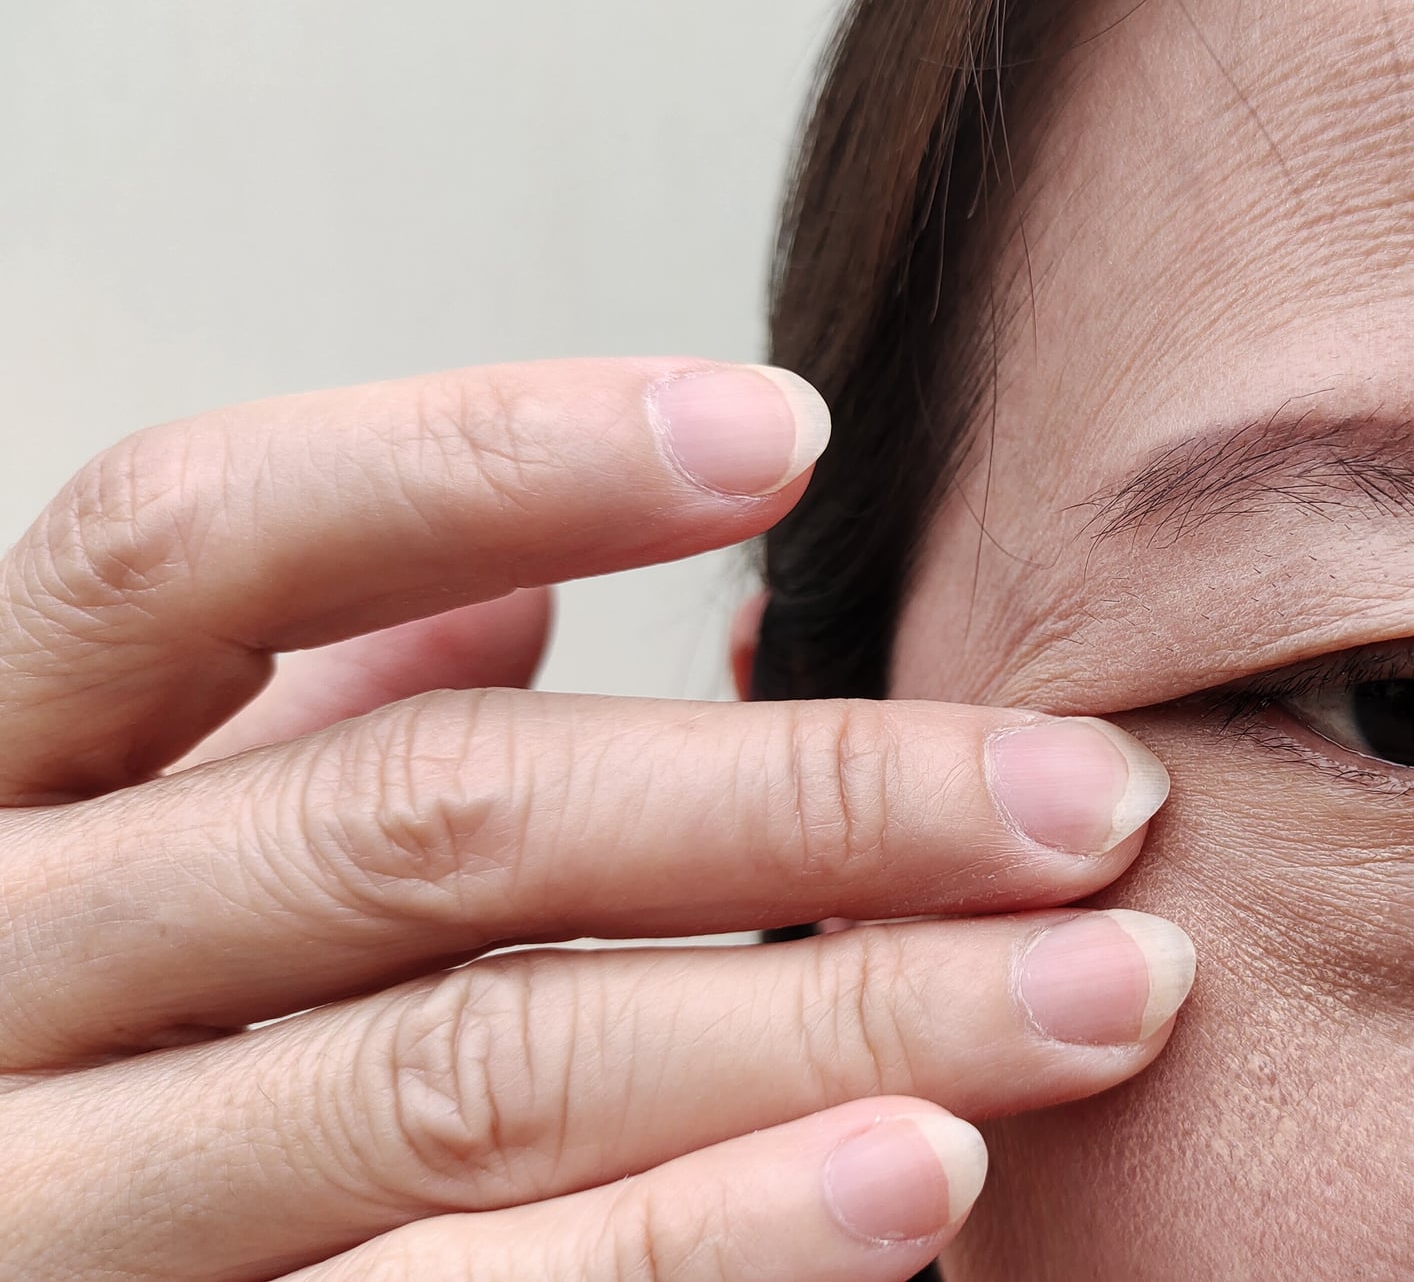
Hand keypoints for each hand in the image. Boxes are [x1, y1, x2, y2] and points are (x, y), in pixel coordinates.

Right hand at [0, 359, 1191, 1280]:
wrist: (10, 1279)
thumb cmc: (94, 1058)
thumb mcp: (133, 849)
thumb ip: (289, 729)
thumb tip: (495, 583)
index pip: (201, 546)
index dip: (485, 458)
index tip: (792, 430)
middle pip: (423, 826)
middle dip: (801, 804)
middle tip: (1092, 802)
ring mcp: (50, 1212)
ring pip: (473, 1079)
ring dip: (827, 1023)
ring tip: (1090, 995)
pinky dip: (707, 1243)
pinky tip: (915, 1181)